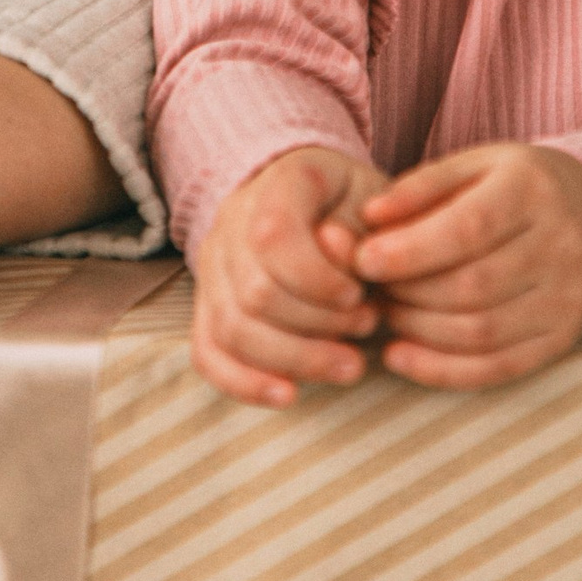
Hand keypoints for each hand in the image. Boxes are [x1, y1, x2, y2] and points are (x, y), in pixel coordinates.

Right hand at [189, 144, 386, 405]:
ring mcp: (213, 266)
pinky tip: (288, 396)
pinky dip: (244, 382)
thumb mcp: (374, 200)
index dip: (317, 278)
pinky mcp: (209, 306)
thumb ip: (360, 227)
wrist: (318, 200)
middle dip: (319, 326)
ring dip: (295, 359)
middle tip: (368, 326)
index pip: (272, 236)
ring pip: (231, 329)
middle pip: (253, 293)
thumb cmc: (355, 205)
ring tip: (351, 366)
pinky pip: (207, 351)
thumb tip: (338, 250)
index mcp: (274, 185)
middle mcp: (230, 222)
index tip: (358, 294)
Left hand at [350, 142, 581, 387]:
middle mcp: (560, 245)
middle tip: (370, 286)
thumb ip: (418, 188)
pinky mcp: (561, 339)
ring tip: (386, 311)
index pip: (469, 228)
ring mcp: (567, 299)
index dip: (410, 251)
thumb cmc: (506, 188)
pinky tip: (400, 355)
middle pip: (473, 286)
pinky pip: (496, 368)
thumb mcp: (468, 167)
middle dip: (408, 292)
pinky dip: (440, 370)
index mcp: (532, 190)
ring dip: (417, 330)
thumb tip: (369, 218)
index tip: (363, 260)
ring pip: (481, 332)